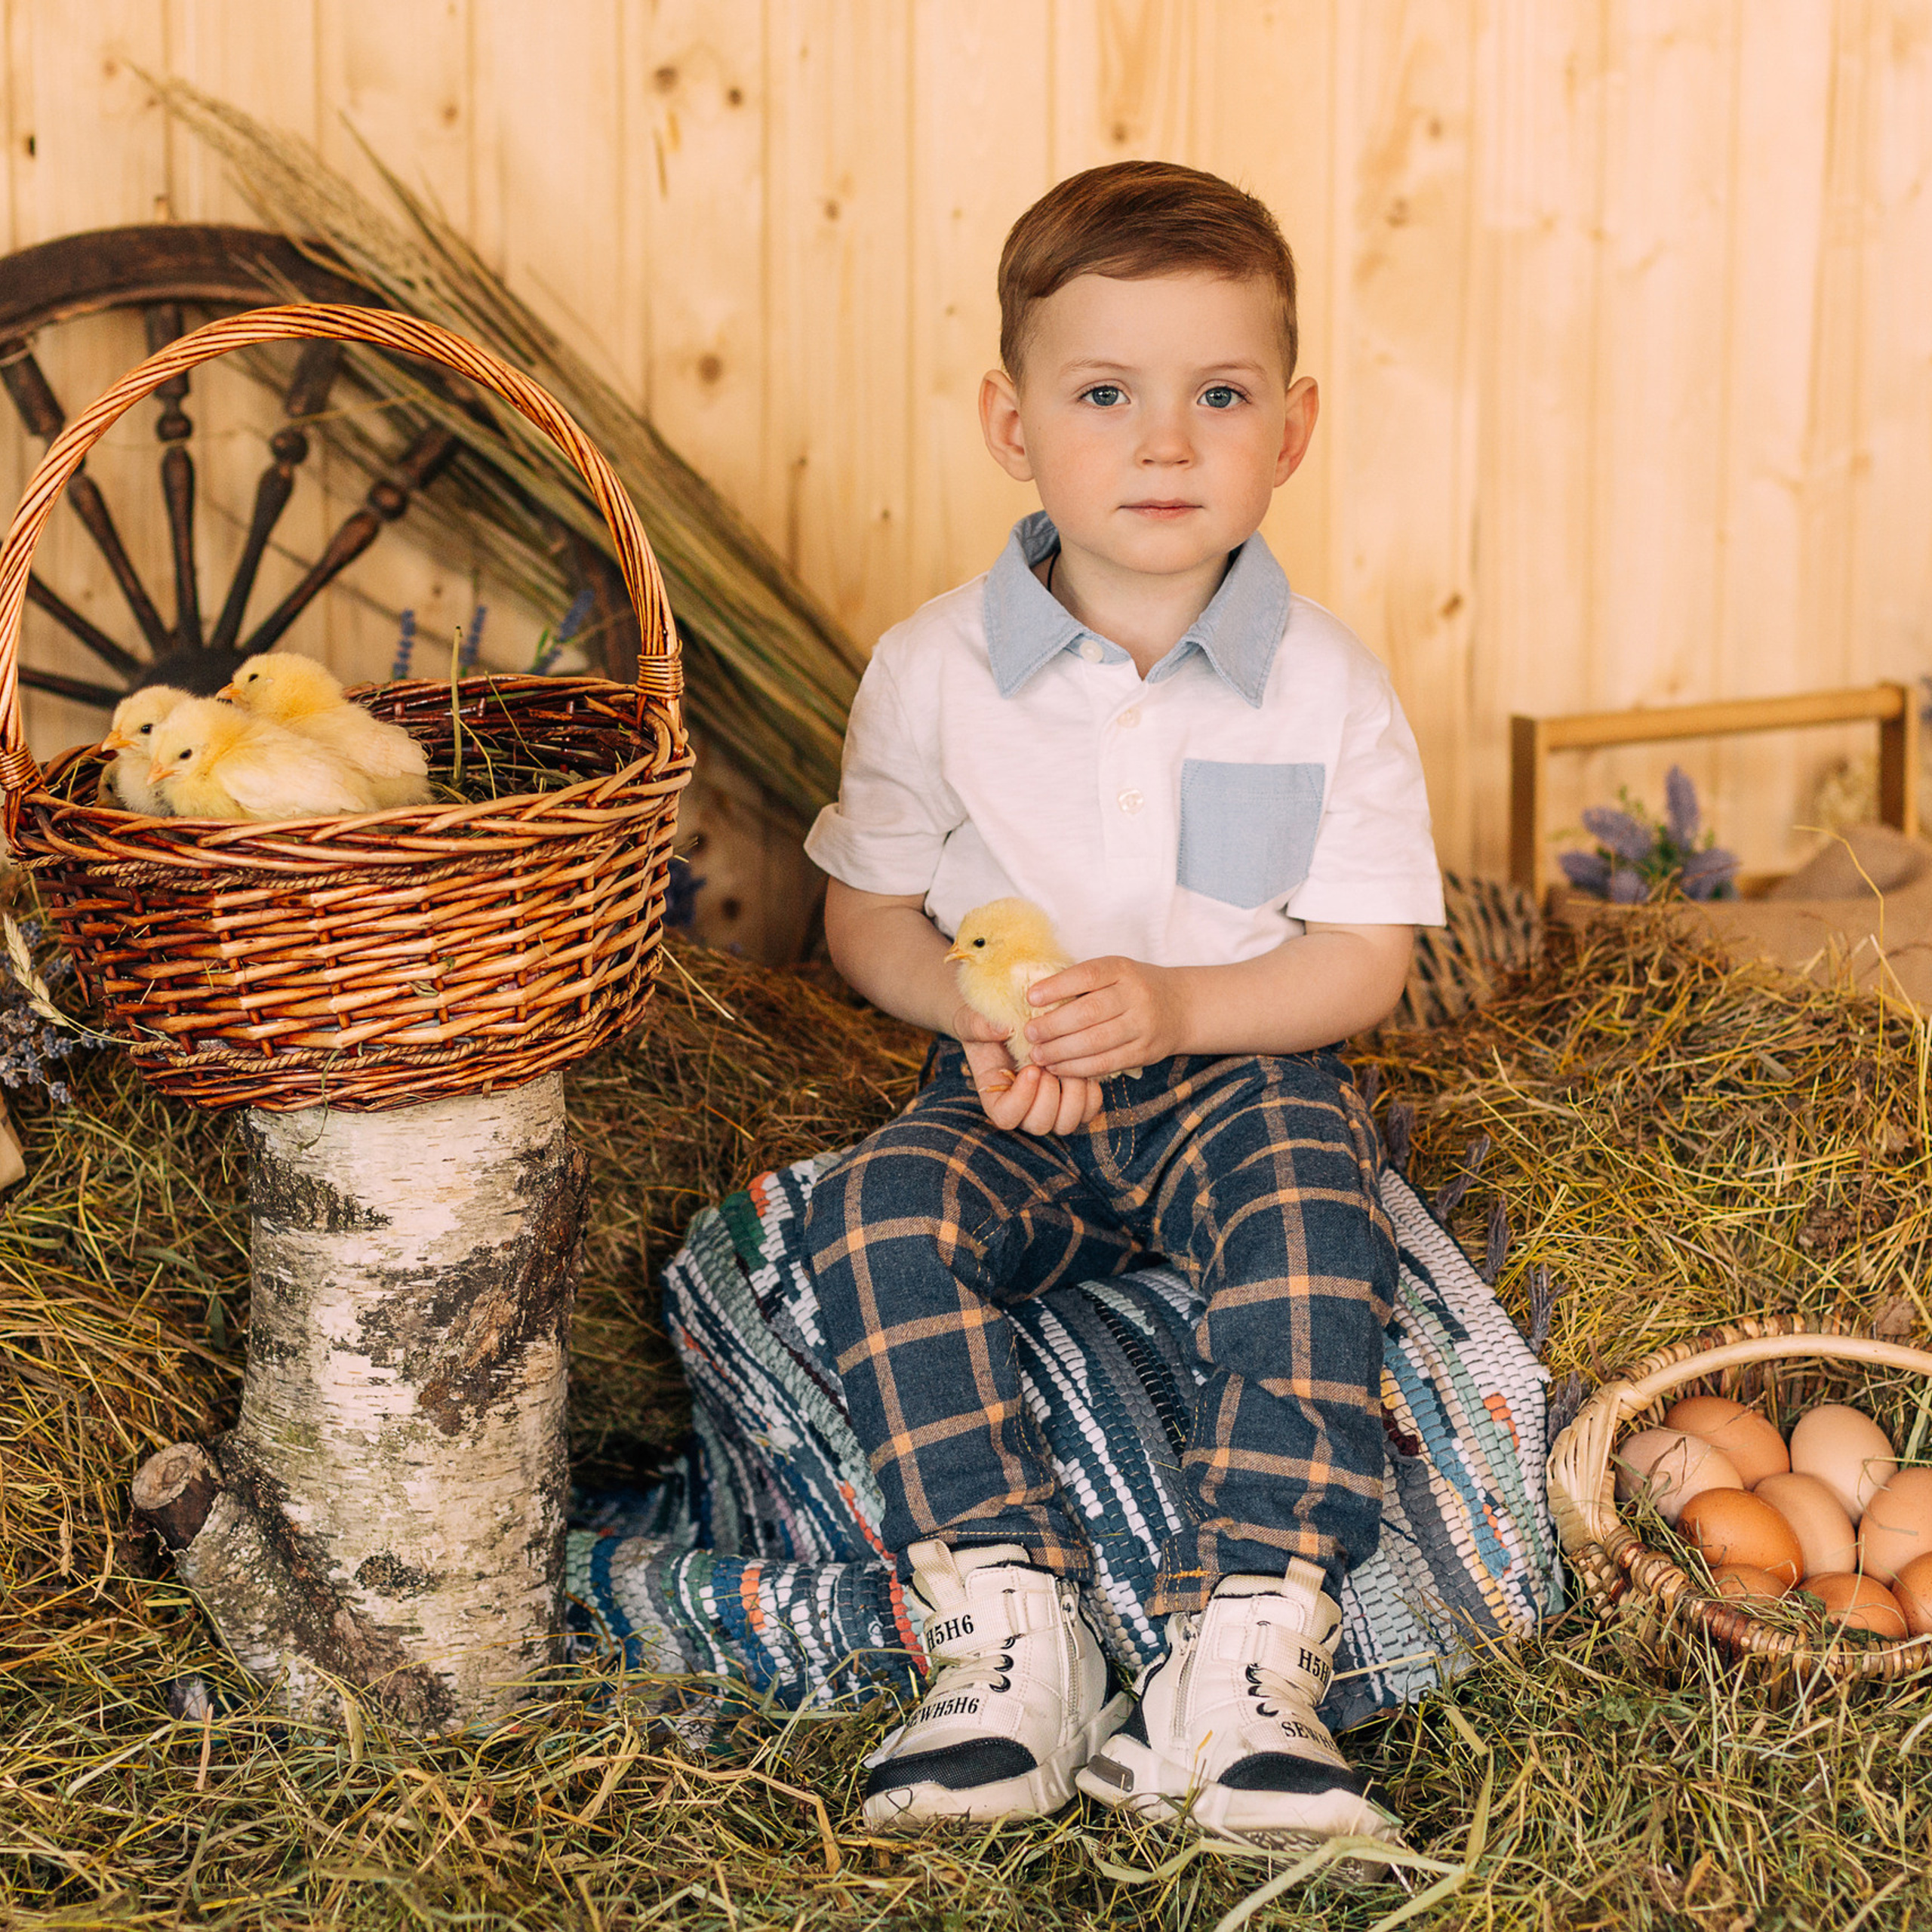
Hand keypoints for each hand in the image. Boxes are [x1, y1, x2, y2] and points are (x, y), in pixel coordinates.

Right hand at [951, 1001, 1103, 1135]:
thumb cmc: (986, 1022)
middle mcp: (1023, 1108)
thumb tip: (1002, 1029)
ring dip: (1073, 1095)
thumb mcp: (973, 1020)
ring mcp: (1049, 1106)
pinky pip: (1089, 1110)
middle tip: (1049, 1065)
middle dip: (1049, 1095)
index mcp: (995, 1096)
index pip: (1006, 1117)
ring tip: (1068, 1065)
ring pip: (1066, 1123)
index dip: (1021, 1099)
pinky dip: (1091, 1091)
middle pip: (1039, 1125)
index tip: (1031, 1069)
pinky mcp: (1072, 1098)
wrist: (1007, 1017)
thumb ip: (979, 1026)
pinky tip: (1082, 1065)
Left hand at [1023, 955, 1188, 1077]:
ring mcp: (1142, 1025)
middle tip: (1029, 1034)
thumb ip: (1082, 982)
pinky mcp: (1144, 1052)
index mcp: (1122, 969)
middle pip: (1089, 1012)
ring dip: (1061, 1052)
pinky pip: (1106, 1063)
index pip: (1087, 975)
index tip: (1030, 998)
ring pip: (1096, 1042)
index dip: (1057, 987)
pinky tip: (1057, 1067)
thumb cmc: (1132, 987)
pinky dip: (1077, 1068)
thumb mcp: (1114, 972)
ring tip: (1037, 1055)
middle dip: (1053, 1026)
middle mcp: (1135, 996)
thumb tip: (1035, 999)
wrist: (1181, 1006)